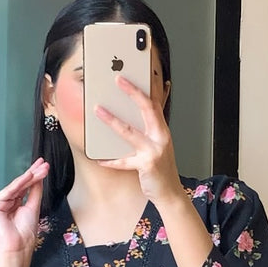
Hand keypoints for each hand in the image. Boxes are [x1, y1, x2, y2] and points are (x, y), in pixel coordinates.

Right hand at [0, 158, 49, 262]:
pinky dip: (20, 183)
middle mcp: (6, 202)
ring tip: (41, 168)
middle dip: (33, 173)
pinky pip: (9, 191)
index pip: (25, 187)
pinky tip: (29, 176)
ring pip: (16, 186)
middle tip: (43, 163)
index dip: (35, 176)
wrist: (18, 248)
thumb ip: (35, 192)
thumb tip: (39, 178)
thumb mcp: (33, 208)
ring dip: (30, 176)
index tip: (44, 167)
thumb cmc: (24, 234)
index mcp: (14, 204)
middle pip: (21, 184)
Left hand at [95, 78, 182, 206]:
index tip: (134, 74)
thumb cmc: (160, 167)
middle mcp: (161, 137)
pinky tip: (99, 159)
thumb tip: (140, 110)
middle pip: (147, 109)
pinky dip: (111, 161)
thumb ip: (151, 127)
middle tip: (118, 79)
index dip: (145, 86)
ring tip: (98, 110)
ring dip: (112, 120)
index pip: (155, 102)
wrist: (169, 192)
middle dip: (133, 92)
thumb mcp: (158, 143)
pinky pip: (124, 162)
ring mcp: (155, 150)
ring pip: (130, 132)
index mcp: (162, 129)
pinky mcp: (147, 165)